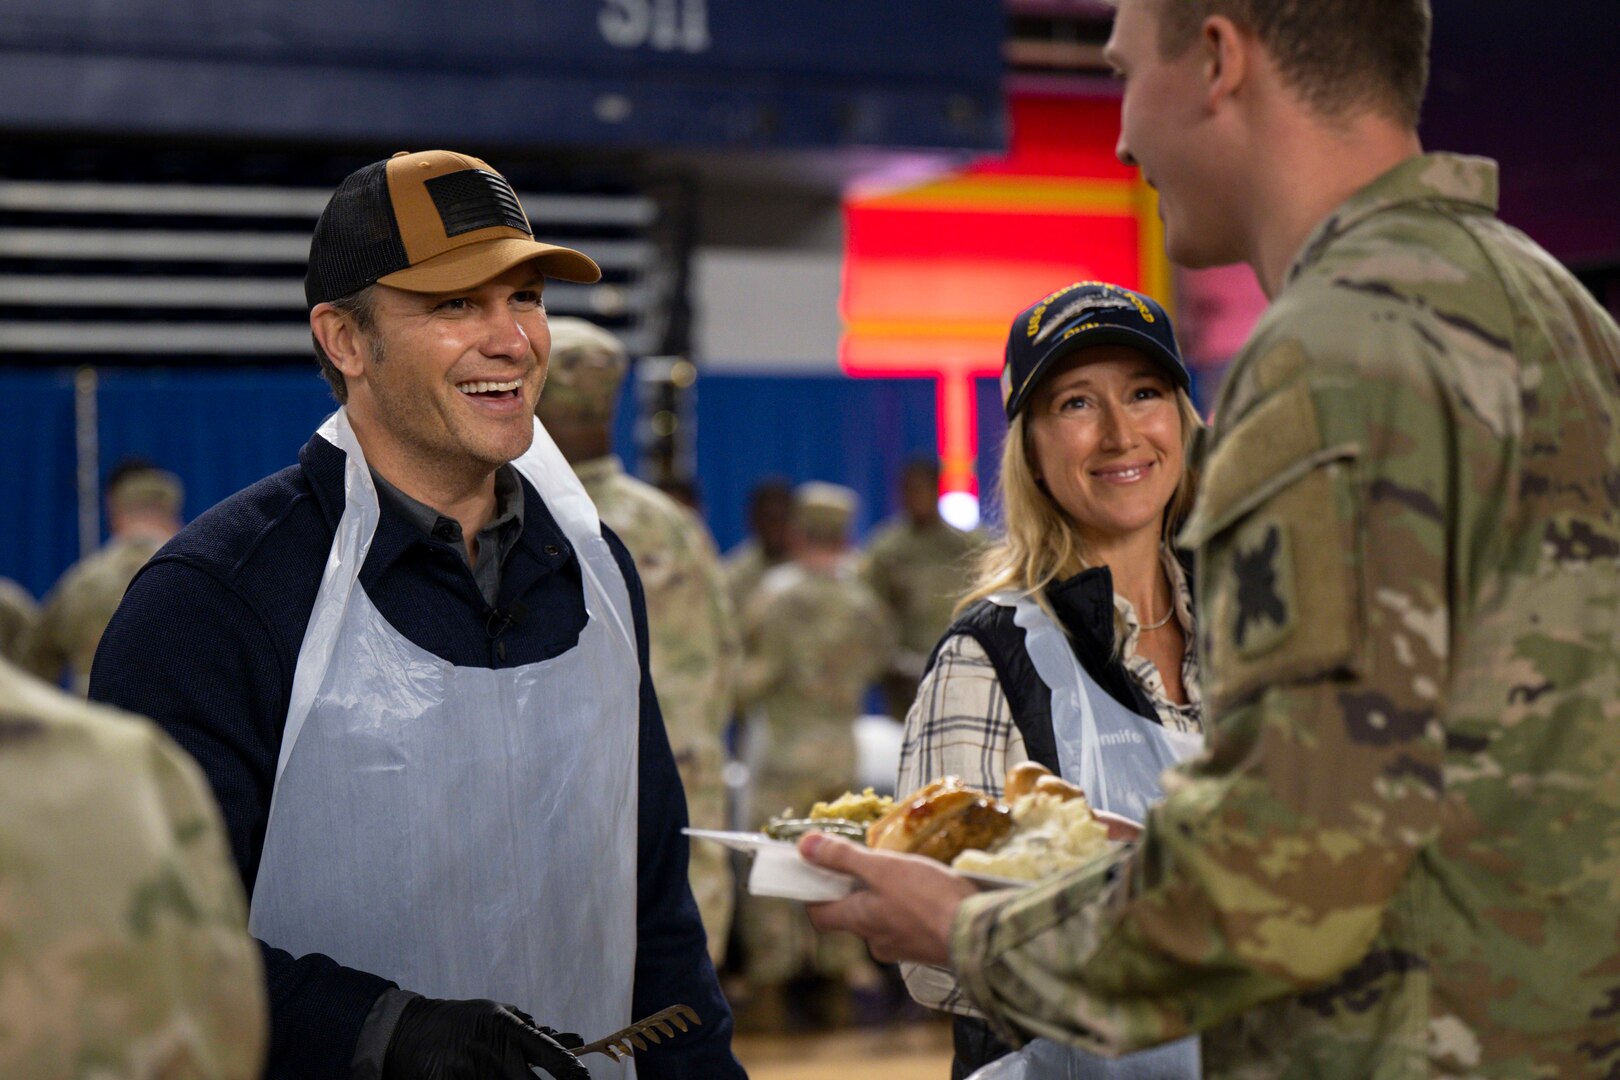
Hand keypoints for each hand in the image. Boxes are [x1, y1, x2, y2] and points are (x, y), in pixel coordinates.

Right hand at [381, 996, 588, 1079]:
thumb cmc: (457, 1021)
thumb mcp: (492, 1011)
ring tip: (512, 1079)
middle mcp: (494, 1053)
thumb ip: (524, 1025)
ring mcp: (472, 1074)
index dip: (571, 1071)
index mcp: (506, 1029)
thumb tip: (560, 1035)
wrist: (408, 1033)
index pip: (549, 1052)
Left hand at [797, 833, 979, 964]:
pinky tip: (929, 894)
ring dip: (888, 900)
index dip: (814, 894)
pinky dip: (912, 910)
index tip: (820, 872)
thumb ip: (844, 858)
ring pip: (883, 921)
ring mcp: (903, 948)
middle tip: (872, 866)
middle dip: (858, 892)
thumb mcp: (883, 869)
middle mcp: (875, 941)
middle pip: (853, 916)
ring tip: (907, 876)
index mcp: (859, 921)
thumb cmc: (928, 898)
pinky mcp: (927, 949)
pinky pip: (909, 926)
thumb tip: (804, 846)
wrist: (978, 934)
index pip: (819, 915)